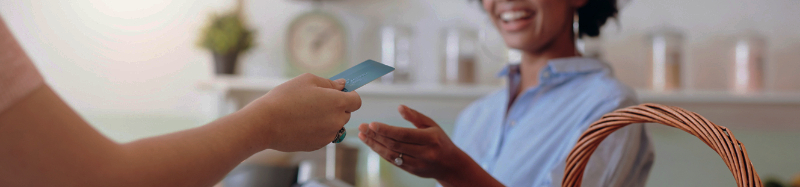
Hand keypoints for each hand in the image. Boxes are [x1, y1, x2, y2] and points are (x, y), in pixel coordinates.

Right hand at [240, 73, 360, 151]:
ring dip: (327, 119)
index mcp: (337, 102)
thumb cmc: (285, 98)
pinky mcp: (318, 145)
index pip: (357, 101)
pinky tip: (301, 123)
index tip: (338, 93)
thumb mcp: (307, 81)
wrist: (265, 123)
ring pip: (335, 125)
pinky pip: (324, 135)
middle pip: (346, 113)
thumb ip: (329, 83)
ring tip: (306, 113)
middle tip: (317, 101)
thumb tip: (342, 86)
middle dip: (337, 107)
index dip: (349, 95)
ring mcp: (328, 135)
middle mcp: (337, 121)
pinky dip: (318, 130)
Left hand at [358, 105, 473, 183]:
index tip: (371, 124)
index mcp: (430, 139)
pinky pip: (393, 161)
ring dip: (374, 145)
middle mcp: (424, 153)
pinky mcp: (412, 171)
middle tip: (362, 127)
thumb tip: (399, 107)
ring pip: (391, 155)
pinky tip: (372, 144)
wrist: (451, 165)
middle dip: (376, 136)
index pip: (404, 135)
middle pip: (395, 145)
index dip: (386, 130)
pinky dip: (381, 152)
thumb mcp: (432, 125)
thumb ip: (415, 116)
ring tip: (362, 135)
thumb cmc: (440, 140)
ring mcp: (417, 164)